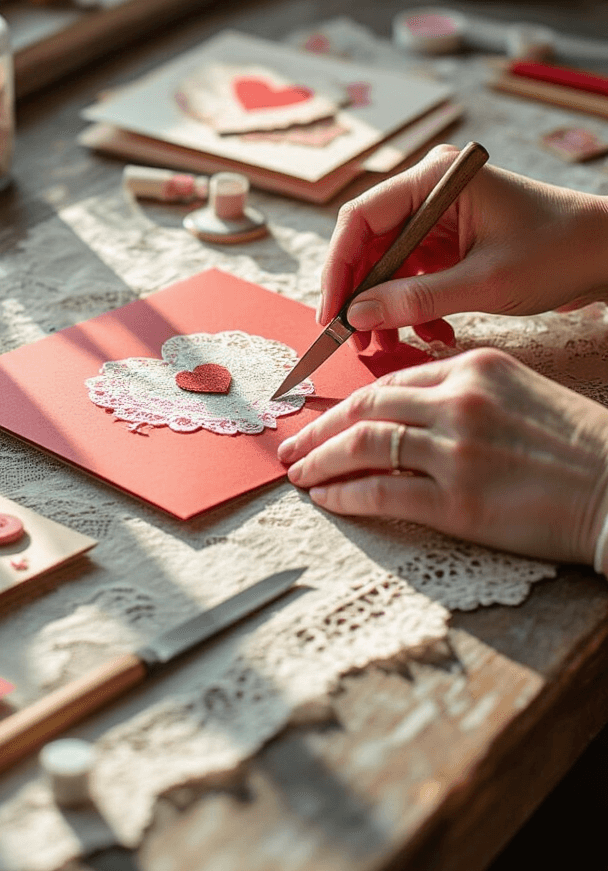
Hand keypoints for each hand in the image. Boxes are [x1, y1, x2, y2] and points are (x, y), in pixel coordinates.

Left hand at [278, 349, 607, 564]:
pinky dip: (346, 495)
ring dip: (321, 461)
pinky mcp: (457, 502)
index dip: (350, 403)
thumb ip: (467, 393)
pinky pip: (382, 493)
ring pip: (364, 446)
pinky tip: (327, 499)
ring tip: (298, 474)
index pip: (393, 381)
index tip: (326, 418)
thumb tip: (415, 410)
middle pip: (367, 407)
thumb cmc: (579, 446)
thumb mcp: (521, 393)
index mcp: (475, 368)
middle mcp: (459, 401)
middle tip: (291, 445)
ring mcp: (456, 450)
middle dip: (321, 428)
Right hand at [318, 144, 607, 337]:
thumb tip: (357, 315)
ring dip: (389, 306)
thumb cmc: (557, 252)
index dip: (338, 268)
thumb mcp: (484, 283)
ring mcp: (441, 215)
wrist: (605, 254)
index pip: (360, 218)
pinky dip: (416, 305)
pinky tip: (433, 331)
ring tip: (391, 344)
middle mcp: (431, 191)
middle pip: (370, 243)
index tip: (331, 313)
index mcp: (434, 179)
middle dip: (362, 295)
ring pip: (390, 264)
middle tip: (355, 339)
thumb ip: (416, 299)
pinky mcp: (452, 240)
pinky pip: (414, 274)